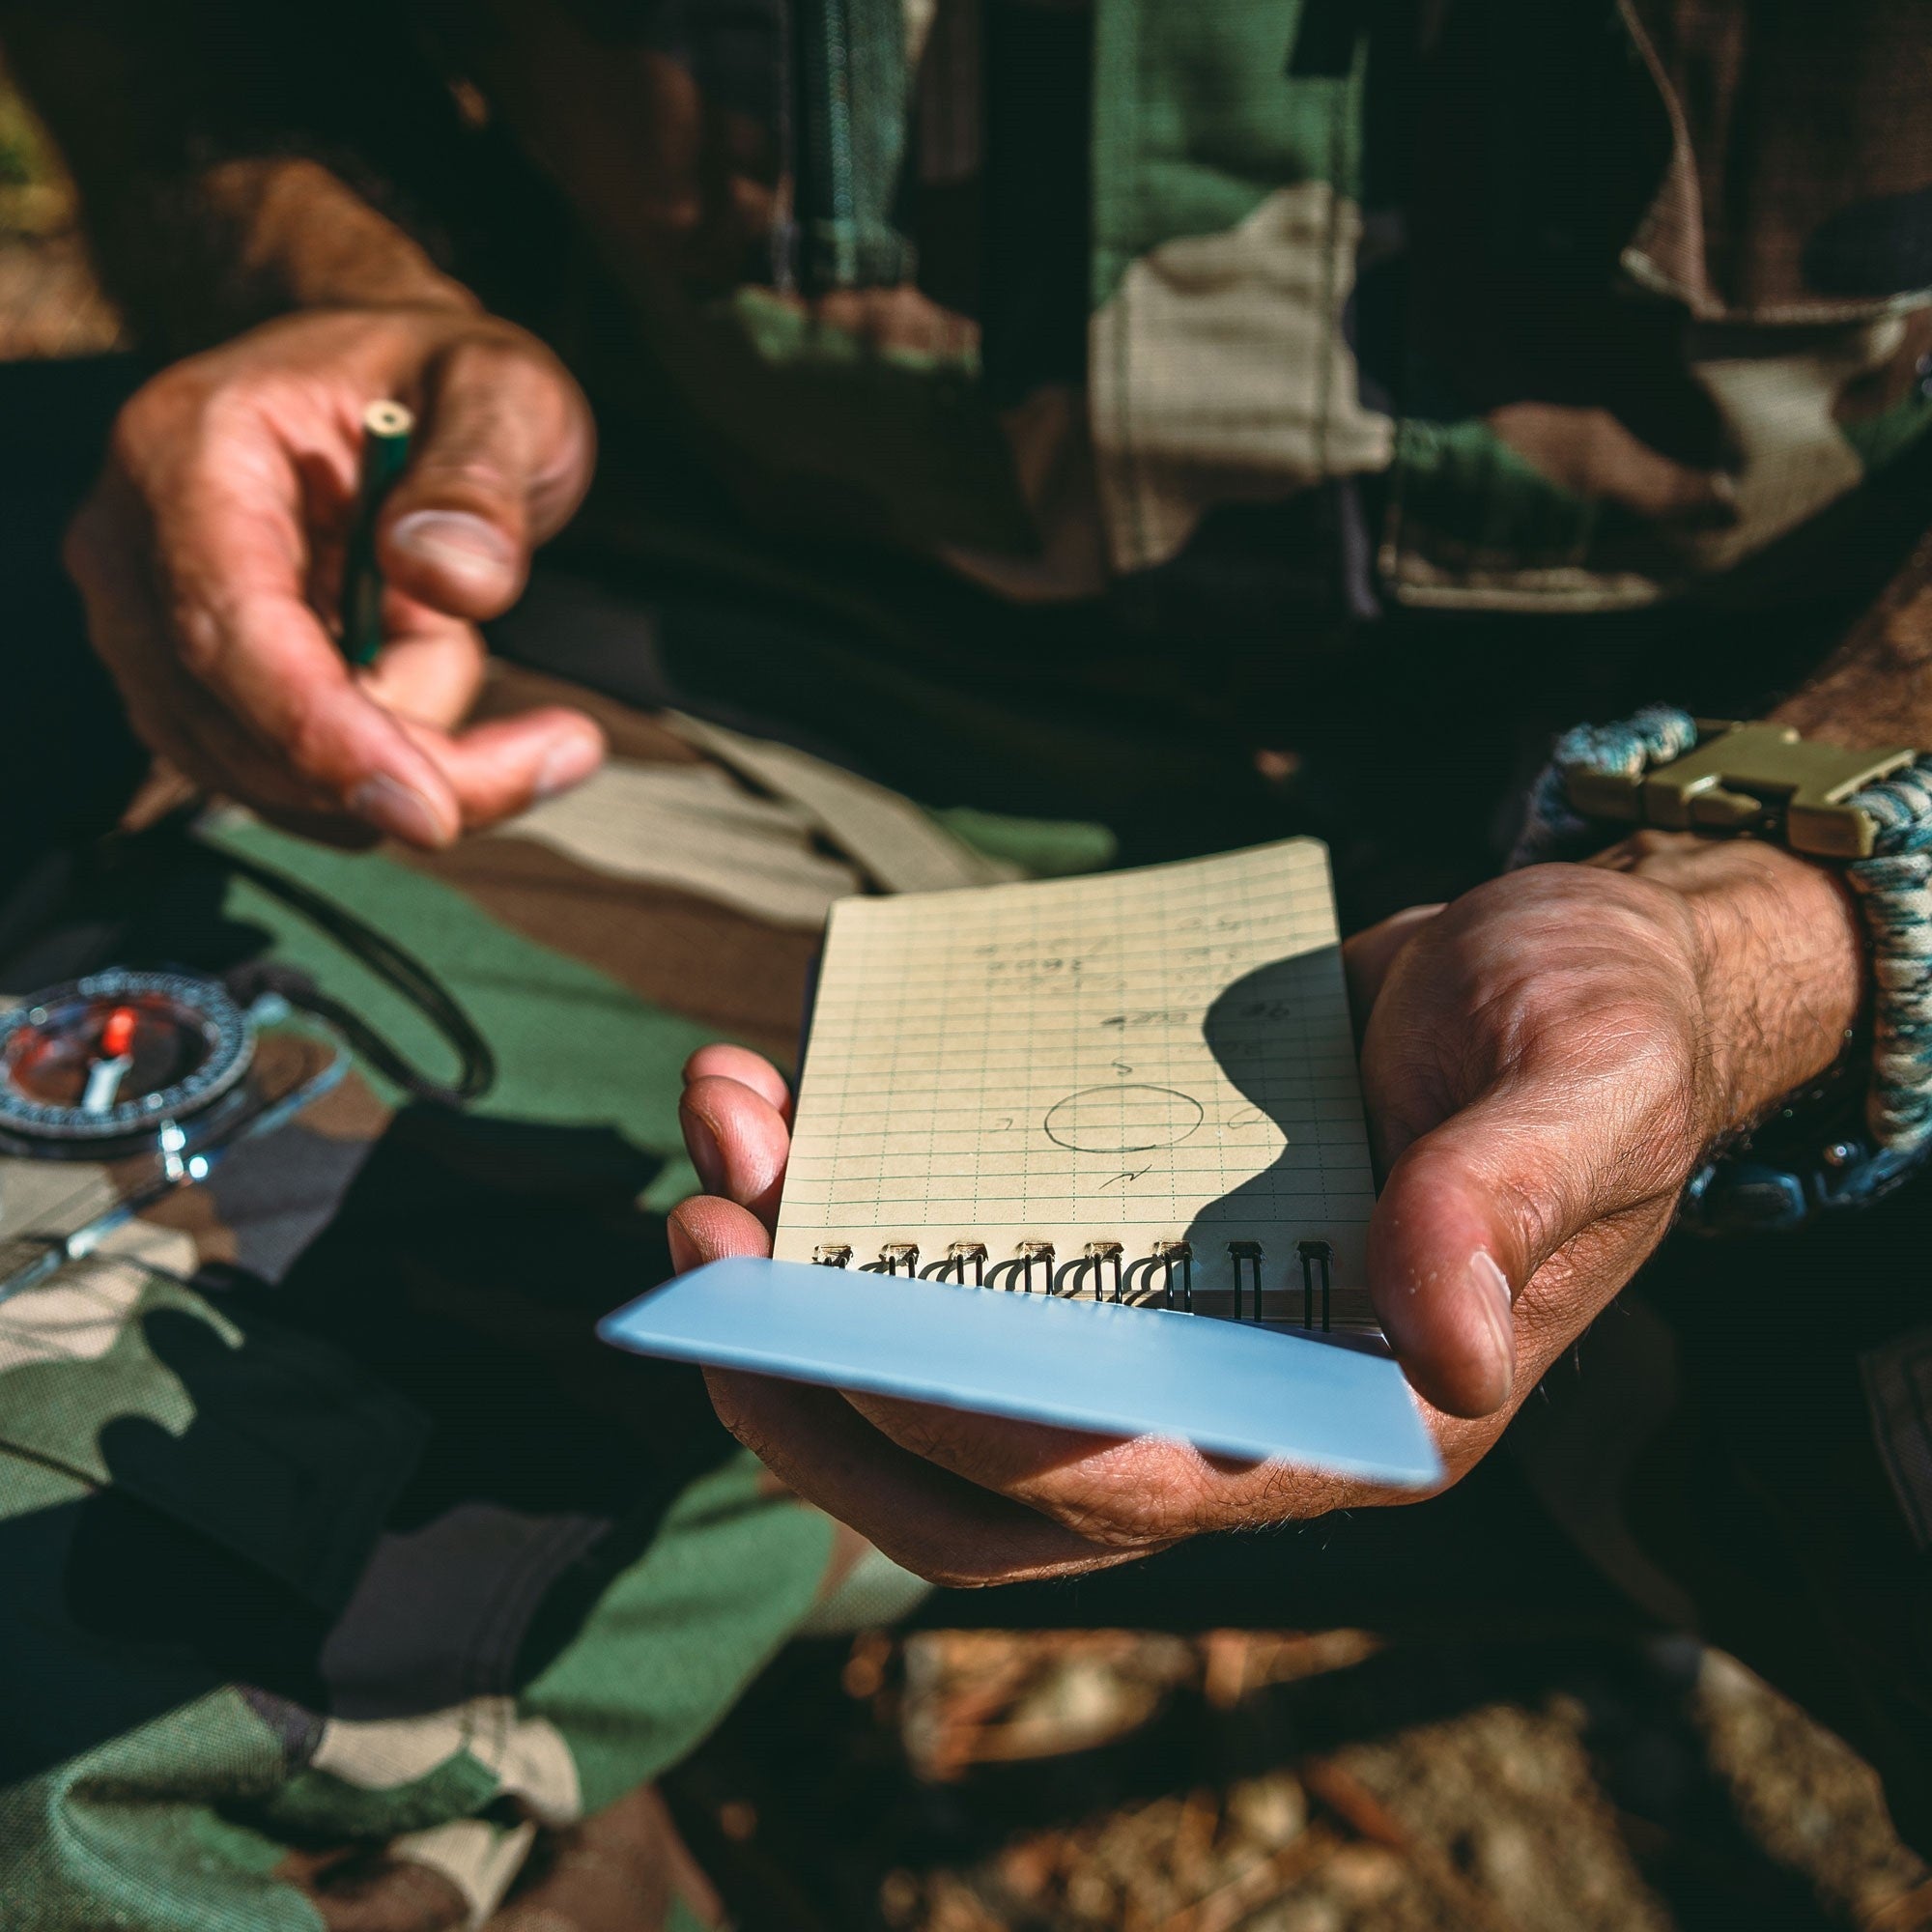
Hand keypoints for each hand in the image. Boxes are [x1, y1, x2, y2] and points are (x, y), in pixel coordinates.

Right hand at [65, 303, 603, 846]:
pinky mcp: (198, 695)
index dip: (325, 736)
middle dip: (414, 769)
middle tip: (565, 749)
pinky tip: (426, 665)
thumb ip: (482, 475)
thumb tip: (452, 578)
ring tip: (459, 635)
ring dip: (412, 752)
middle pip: (252, 733)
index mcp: (187, 455)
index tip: (434, 813)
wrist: (393, 388)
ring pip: (280, 781)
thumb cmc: (443, 379)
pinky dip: (393, 760)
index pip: (229, 630)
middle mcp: (136, 553)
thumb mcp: (501, 391)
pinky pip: (300, 785)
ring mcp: (155, 635)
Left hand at [667, 840, 1862, 1584]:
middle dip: (817, 1391)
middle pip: (984, 1480)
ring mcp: (1157, 1321)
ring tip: (722, 1129)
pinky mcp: (1111, 1231)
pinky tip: (791, 1090)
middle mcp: (1232, 1402)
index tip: (835, 1331)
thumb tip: (1434, 1346)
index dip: (975, 1431)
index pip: (1131, 1489)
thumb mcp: (1584, 1087)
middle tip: (704, 1247)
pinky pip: (953, 1251)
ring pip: (935, 1372)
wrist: (1562, 962)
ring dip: (793, 1283)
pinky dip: (848, 1195)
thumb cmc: (1594, 1030)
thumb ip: (1512, 1204)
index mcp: (1351, 1417)